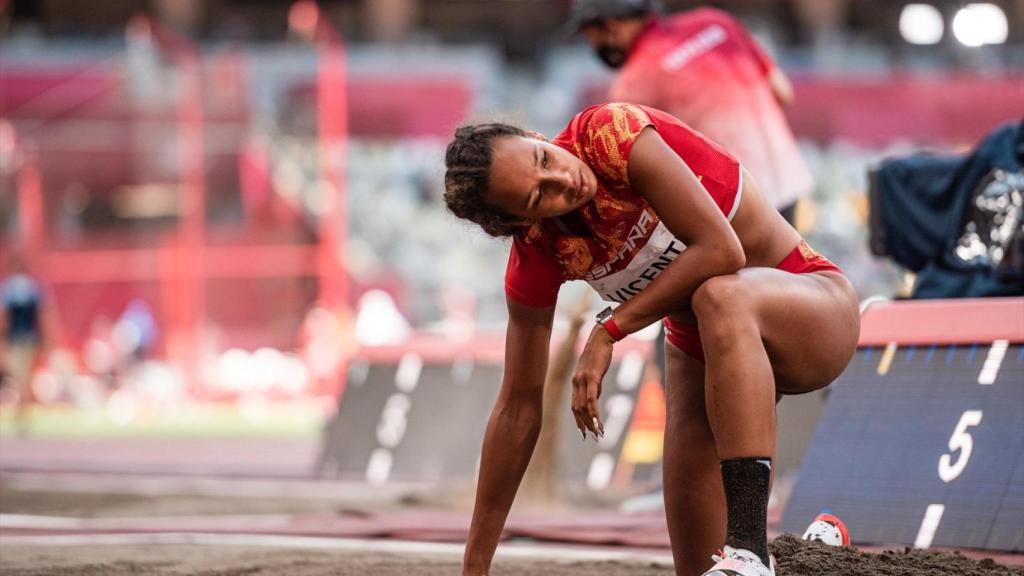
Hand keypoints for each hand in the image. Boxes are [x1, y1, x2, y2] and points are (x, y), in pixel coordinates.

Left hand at [571, 325, 612, 439]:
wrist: (601, 338)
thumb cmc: (599, 354)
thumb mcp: (594, 372)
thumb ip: (593, 385)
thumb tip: (595, 398)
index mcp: (575, 382)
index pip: (574, 405)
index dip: (578, 420)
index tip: (584, 432)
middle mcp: (576, 382)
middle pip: (577, 409)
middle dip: (584, 424)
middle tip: (592, 436)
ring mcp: (582, 380)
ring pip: (583, 406)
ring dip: (590, 421)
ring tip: (598, 432)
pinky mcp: (591, 377)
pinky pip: (591, 398)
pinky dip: (593, 412)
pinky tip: (598, 421)